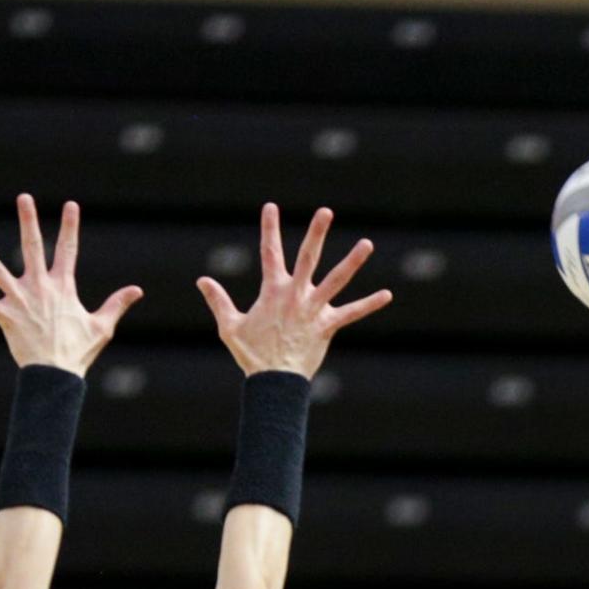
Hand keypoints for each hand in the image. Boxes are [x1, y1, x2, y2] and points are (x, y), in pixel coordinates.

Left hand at [0, 194, 142, 375]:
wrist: (56, 376)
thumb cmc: (79, 352)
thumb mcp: (102, 327)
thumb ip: (116, 304)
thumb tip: (137, 290)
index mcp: (62, 288)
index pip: (68, 251)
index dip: (70, 227)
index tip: (70, 205)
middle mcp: (39, 288)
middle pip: (32, 248)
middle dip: (28, 222)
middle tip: (24, 198)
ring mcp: (19, 301)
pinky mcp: (5, 317)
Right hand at [197, 204, 392, 378]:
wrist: (273, 382)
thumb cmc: (252, 355)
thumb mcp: (230, 327)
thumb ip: (218, 301)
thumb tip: (202, 280)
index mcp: (273, 291)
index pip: (270, 253)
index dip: (269, 229)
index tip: (271, 207)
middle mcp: (296, 295)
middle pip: (308, 258)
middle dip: (316, 233)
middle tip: (326, 211)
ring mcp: (314, 310)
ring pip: (336, 280)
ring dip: (352, 262)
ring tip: (367, 243)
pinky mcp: (327, 327)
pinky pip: (352, 314)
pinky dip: (369, 305)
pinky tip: (387, 294)